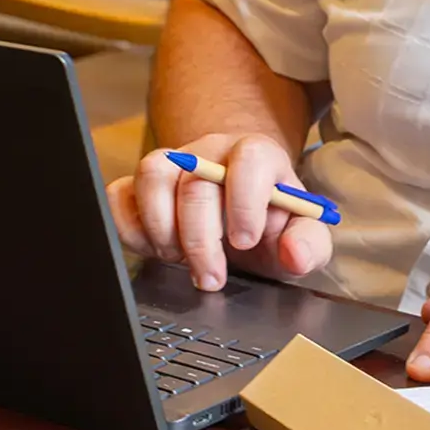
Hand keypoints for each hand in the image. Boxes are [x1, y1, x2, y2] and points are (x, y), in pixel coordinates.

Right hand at [109, 132, 329, 291]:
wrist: (241, 217)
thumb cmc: (270, 225)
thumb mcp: (300, 237)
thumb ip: (309, 245)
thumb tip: (295, 255)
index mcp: (257, 156)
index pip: (249, 158)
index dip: (244, 201)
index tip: (245, 241)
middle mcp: (212, 152)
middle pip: (196, 179)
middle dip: (200, 238)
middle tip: (210, 277)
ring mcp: (173, 163)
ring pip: (153, 173)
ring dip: (160, 226)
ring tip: (177, 257)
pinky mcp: (141, 184)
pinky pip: (120, 193)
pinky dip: (130, 227)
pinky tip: (154, 249)